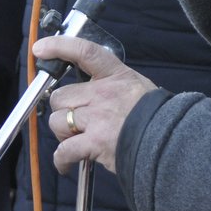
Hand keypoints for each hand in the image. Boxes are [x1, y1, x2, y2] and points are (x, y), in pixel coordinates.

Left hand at [35, 36, 159, 172]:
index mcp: (116, 76)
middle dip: (62, 110)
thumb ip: (114, 87)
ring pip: (57, 121)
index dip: (60, 46)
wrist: (170, 141)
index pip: (85, 52)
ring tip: (77, 140)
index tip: (41, 47)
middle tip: (74, 121)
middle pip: (61, 96)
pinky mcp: (93, 143)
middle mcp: (103, 93)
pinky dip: (61, 160)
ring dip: (62, 133)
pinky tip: (66, 164)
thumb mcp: (139, 88)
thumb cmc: (158, 117)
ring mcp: (97, 118)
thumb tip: (92, 94)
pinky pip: (64, 150)